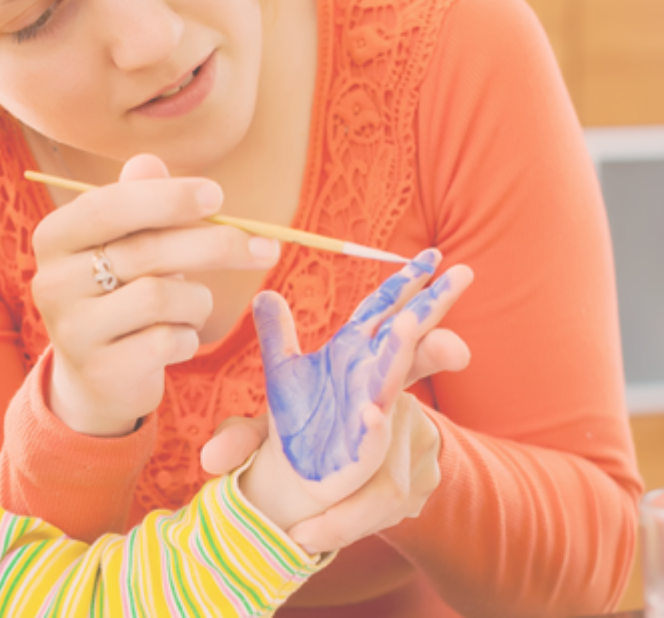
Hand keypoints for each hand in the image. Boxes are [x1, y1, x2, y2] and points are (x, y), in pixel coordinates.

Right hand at [32, 154, 279, 436]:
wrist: (96, 376)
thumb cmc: (120, 293)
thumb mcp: (127, 244)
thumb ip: (137, 201)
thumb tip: (149, 161)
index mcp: (54, 238)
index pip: (108, 206)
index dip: (167, 197)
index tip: (218, 196)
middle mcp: (52, 282)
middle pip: (145, 251)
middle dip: (215, 245)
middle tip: (265, 248)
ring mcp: (71, 329)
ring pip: (160, 297)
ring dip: (197, 301)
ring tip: (193, 308)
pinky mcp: (100, 370)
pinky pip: (166, 342)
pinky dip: (188, 338)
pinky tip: (178, 340)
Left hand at [236, 250, 471, 529]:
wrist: (299, 473)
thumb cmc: (303, 418)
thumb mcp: (285, 370)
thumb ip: (277, 334)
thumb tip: (264, 294)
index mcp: (357, 351)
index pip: (385, 309)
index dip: (407, 282)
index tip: (434, 255)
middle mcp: (373, 376)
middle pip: (409, 336)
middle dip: (434, 308)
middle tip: (464, 275)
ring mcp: (373, 411)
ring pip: (394, 378)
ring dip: (405, 351)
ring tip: (420, 326)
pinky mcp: (363, 449)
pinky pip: (370, 436)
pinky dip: (372, 426)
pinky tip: (371, 415)